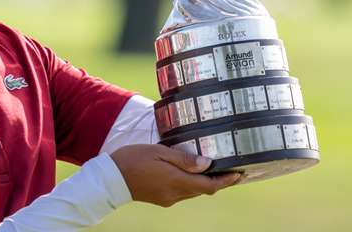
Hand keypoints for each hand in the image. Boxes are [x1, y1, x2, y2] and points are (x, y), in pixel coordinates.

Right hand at [109, 144, 240, 207]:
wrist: (111, 178)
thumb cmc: (133, 159)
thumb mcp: (159, 152)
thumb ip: (184, 159)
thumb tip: (207, 164)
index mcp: (177, 182)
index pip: (210, 186)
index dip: (226, 181)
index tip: (239, 174)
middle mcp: (175, 194)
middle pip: (203, 190)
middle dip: (217, 181)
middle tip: (228, 168)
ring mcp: (168, 199)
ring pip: (192, 191)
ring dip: (202, 182)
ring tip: (209, 168)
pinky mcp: (161, 199)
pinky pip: (181, 192)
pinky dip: (189, 184)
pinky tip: (186, 172)